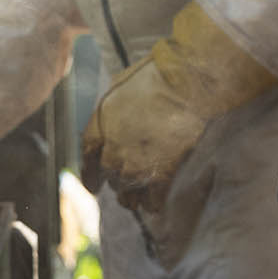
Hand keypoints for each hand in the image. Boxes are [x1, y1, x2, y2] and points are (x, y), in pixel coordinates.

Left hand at [81, 56, 207, 211]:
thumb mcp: (120, 86)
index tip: (94, 186)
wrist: (189, 83)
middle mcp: (114, 151)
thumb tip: (111, 121)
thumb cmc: (158, 76)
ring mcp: (137, 167)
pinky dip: (155, 202)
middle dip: (119, 181)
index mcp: (100, 127)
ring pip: (129, 195)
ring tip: (143, 197)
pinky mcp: (163, 177)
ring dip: (135, 195)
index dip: (90, 175)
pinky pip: (153, 202)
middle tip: (130, 182)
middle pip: (112, 178)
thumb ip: (111, 110)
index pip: (88, 159)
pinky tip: (159, 200)